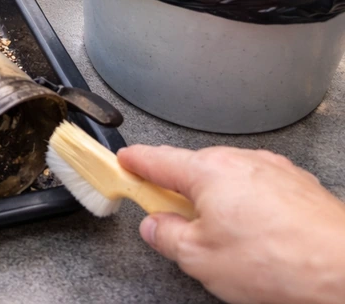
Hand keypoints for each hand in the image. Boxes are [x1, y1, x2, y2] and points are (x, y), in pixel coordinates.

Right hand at [118, 145, 344, 303]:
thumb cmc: (279, 263)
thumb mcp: (200, 259)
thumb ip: (167, 237)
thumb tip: (155, 226)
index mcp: (208, 171)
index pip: (157, 159)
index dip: (134, 162)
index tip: (122, 162)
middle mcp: (240, 160)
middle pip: (194, 170)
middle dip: (179, 192)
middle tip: (174, 223)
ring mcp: (273, 170)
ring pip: (230, 181)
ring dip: (218, 202)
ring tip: (227, 243)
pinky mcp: (299, 186)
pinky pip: (259, 190)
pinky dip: (250, 208)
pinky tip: (259, 239)